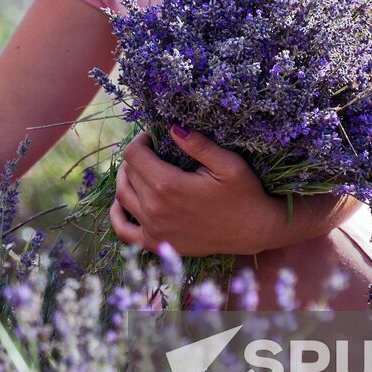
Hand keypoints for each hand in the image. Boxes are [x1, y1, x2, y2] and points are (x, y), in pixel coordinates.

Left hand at [107, 128, 281, 256]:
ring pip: (122, 195)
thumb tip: (172, 127)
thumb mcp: (228, 164)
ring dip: (126, 178)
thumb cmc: (244, 194)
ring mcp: (153, 228)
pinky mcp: (156, 243)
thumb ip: (198, 145)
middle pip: (128, 173)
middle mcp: (154, 208)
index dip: (140, 140)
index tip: (153, 136)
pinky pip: (123, 230)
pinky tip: (124, 202)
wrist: (254, 231)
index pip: (134, 154)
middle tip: (152, 151)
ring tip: (141, 170)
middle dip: (137, 157)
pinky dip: (117, 214)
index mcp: (168, 185)